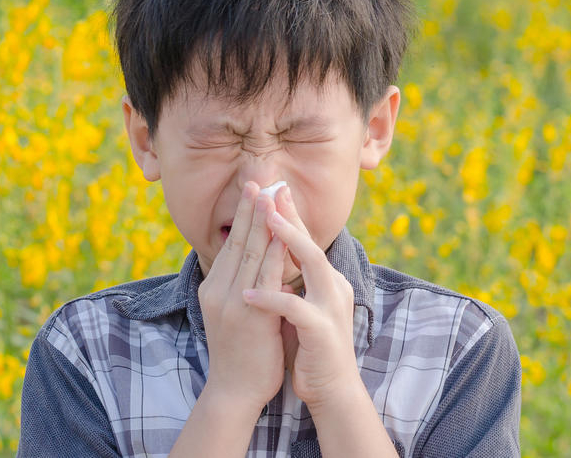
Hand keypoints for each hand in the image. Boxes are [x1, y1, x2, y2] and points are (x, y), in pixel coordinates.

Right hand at [198, 181, 288, 412]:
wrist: (234, 391)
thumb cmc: (239, 355)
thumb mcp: (231, 314)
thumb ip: (239, 288)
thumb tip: (251, 265)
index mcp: (213, 288)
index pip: (230, 244)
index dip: (243, 217)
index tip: (253, 192)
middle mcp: (218, 289)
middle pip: (237, 241)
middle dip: (250, 209)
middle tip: (258, 180)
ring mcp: (232, 300)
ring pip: (249, 252)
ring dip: (262, 221)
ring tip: (270, 196)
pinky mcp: (249, 314)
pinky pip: (265, 276)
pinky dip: (274, 252)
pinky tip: (284, 234)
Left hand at [240, 198, 359, 410]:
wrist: (330, 389)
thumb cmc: (308, 346)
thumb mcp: (297, 306)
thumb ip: (287, 281)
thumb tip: (265, 255)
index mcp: (325, 281)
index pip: (304, 242)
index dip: (288, 216)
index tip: (270, 190)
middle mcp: (332, 288)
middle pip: (311, 243)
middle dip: (290, 216)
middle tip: (271, 190)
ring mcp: (330, 308)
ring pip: (313, 264)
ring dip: (287, 241)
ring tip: (265, 222)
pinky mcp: (321, 331)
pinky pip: (294, 309)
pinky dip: (270, 299)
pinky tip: (247, 294)